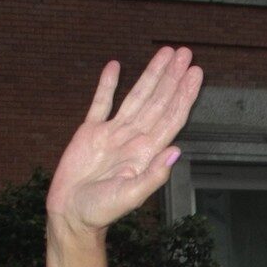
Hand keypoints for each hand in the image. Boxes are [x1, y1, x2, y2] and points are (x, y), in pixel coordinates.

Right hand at [47, 46, 202, 236]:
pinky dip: (107, 84)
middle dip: (172, 77)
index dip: (184, 95)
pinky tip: (116, 66)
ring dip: (151, 75)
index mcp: (147, 152)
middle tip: (185, 53)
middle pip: (159, 101)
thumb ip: (154, 175)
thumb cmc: (103, 211)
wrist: (72, 214)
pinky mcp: (90, 132)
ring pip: (136, 96)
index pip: (171, 117)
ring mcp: (113, 133)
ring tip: (164, 53)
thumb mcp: (131, 196)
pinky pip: (100, 103)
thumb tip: (176, 151)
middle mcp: (134, 138)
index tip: (195, 74)